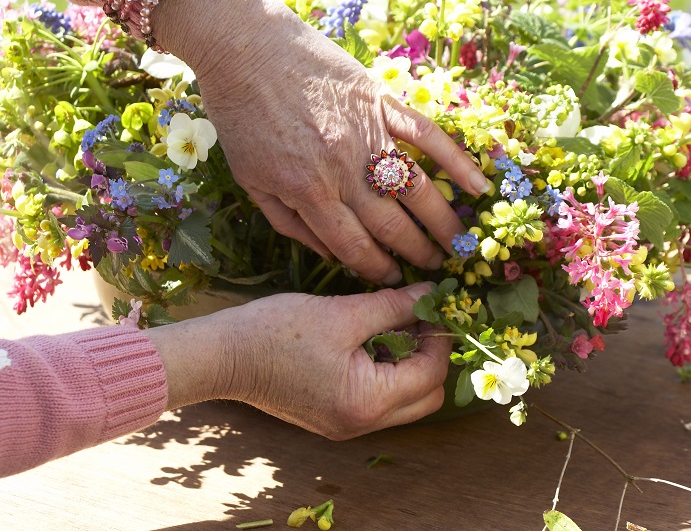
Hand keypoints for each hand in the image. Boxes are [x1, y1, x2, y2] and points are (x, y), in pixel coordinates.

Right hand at [148, 284, 451, 439]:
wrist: (222, 356)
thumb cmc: (276, 331)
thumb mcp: (343, 313)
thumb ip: (394, 305)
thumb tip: (430, 293)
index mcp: (367, 402)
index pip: (430, 374)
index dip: (439, 337)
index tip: (433, 305)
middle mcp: (362, 424)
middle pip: (425, 397)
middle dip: (430, 357)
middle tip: (417, 318)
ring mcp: (347, 426)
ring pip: (404, 401)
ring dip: (408, 365)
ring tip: (393, 324)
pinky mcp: (334, 418)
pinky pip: (377, 400)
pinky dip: (384, 373)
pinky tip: (370, 340)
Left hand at [154, 0, 491, 285]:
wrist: (244, 47)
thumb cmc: (242, 118)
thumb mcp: (250, 181)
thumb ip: (289, 223)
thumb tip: (329, 255)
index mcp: (309, 193)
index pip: (354, 246)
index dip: (378, 269)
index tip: (394, 281)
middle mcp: (345, 170)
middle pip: (391, 224)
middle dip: (417, 253)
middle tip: (436, 268)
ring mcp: (369, 135)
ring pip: (416, 188)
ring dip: (441, 221)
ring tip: (459, 244)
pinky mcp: (382, 103)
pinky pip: (427, 136)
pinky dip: (455, 161)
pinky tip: (477, 186)